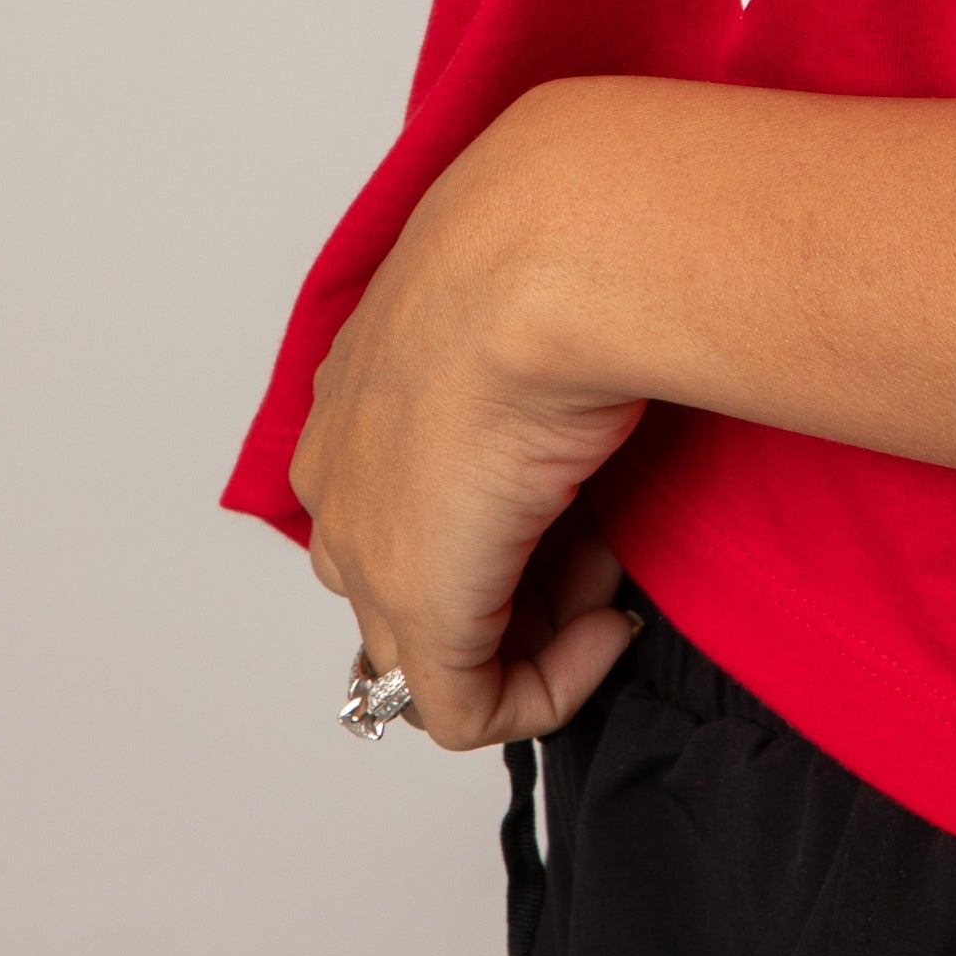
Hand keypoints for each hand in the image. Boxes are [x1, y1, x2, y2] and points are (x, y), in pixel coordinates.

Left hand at [290, 95, 647, 747]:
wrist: (548, 252)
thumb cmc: (553, 247)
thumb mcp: (523, 304)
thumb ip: (518, 373)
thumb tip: (565, 432)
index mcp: (355, 385)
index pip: (414, 488)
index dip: (509, 507)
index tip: (582, 489)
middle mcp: (340, 470)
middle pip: (424, 567)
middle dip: (522, 574)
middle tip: (606, 539)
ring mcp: (365, 547)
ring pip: (439, 639)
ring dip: (539, 621)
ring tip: (615, 557)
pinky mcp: (417, 610)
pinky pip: (466, 707)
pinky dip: (546, 688)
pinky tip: (609, 628)